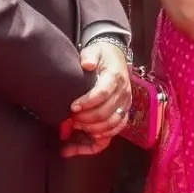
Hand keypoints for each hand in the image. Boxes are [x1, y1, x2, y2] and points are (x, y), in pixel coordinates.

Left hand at [62, 39, 133, 153]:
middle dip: (85, 119)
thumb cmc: (101, 55)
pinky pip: (114, 131)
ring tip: (74, 128)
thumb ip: (90, 56)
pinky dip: (99, 139)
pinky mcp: (122, 113)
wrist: (115, 57)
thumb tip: (87, 64)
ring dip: (91, 130)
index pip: (103, 93)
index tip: (72, 106)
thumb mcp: (95, 50)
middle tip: (69, 118)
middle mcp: (123, 94)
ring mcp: (124, 105)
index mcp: (115, 78)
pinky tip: (83, 142)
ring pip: (110, 125)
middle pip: (105, 113)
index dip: (88, 102)